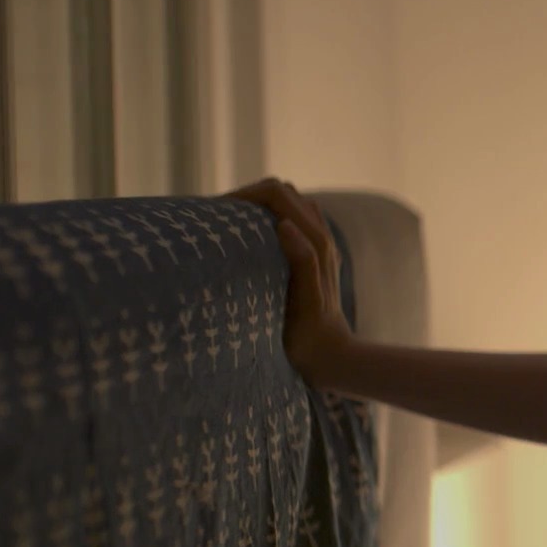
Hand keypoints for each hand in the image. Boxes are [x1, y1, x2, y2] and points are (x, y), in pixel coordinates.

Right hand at [223, 177, 355, 383]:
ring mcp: (318, 246)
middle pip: (282, 191)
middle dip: (249, 195)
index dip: (246, 194)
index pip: (277, 193)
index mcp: (316, 241)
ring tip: (229, 223)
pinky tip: (249, 239)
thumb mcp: (305, 298)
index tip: (216, 211)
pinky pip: (292, 221)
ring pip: (288, 204)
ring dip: (259, 205)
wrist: (330, 355)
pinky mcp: (313, 257)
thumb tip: (284, 224)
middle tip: (217, 215)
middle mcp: (320, 237)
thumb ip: (303, 260)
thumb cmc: (311, 332)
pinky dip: (269, 218)